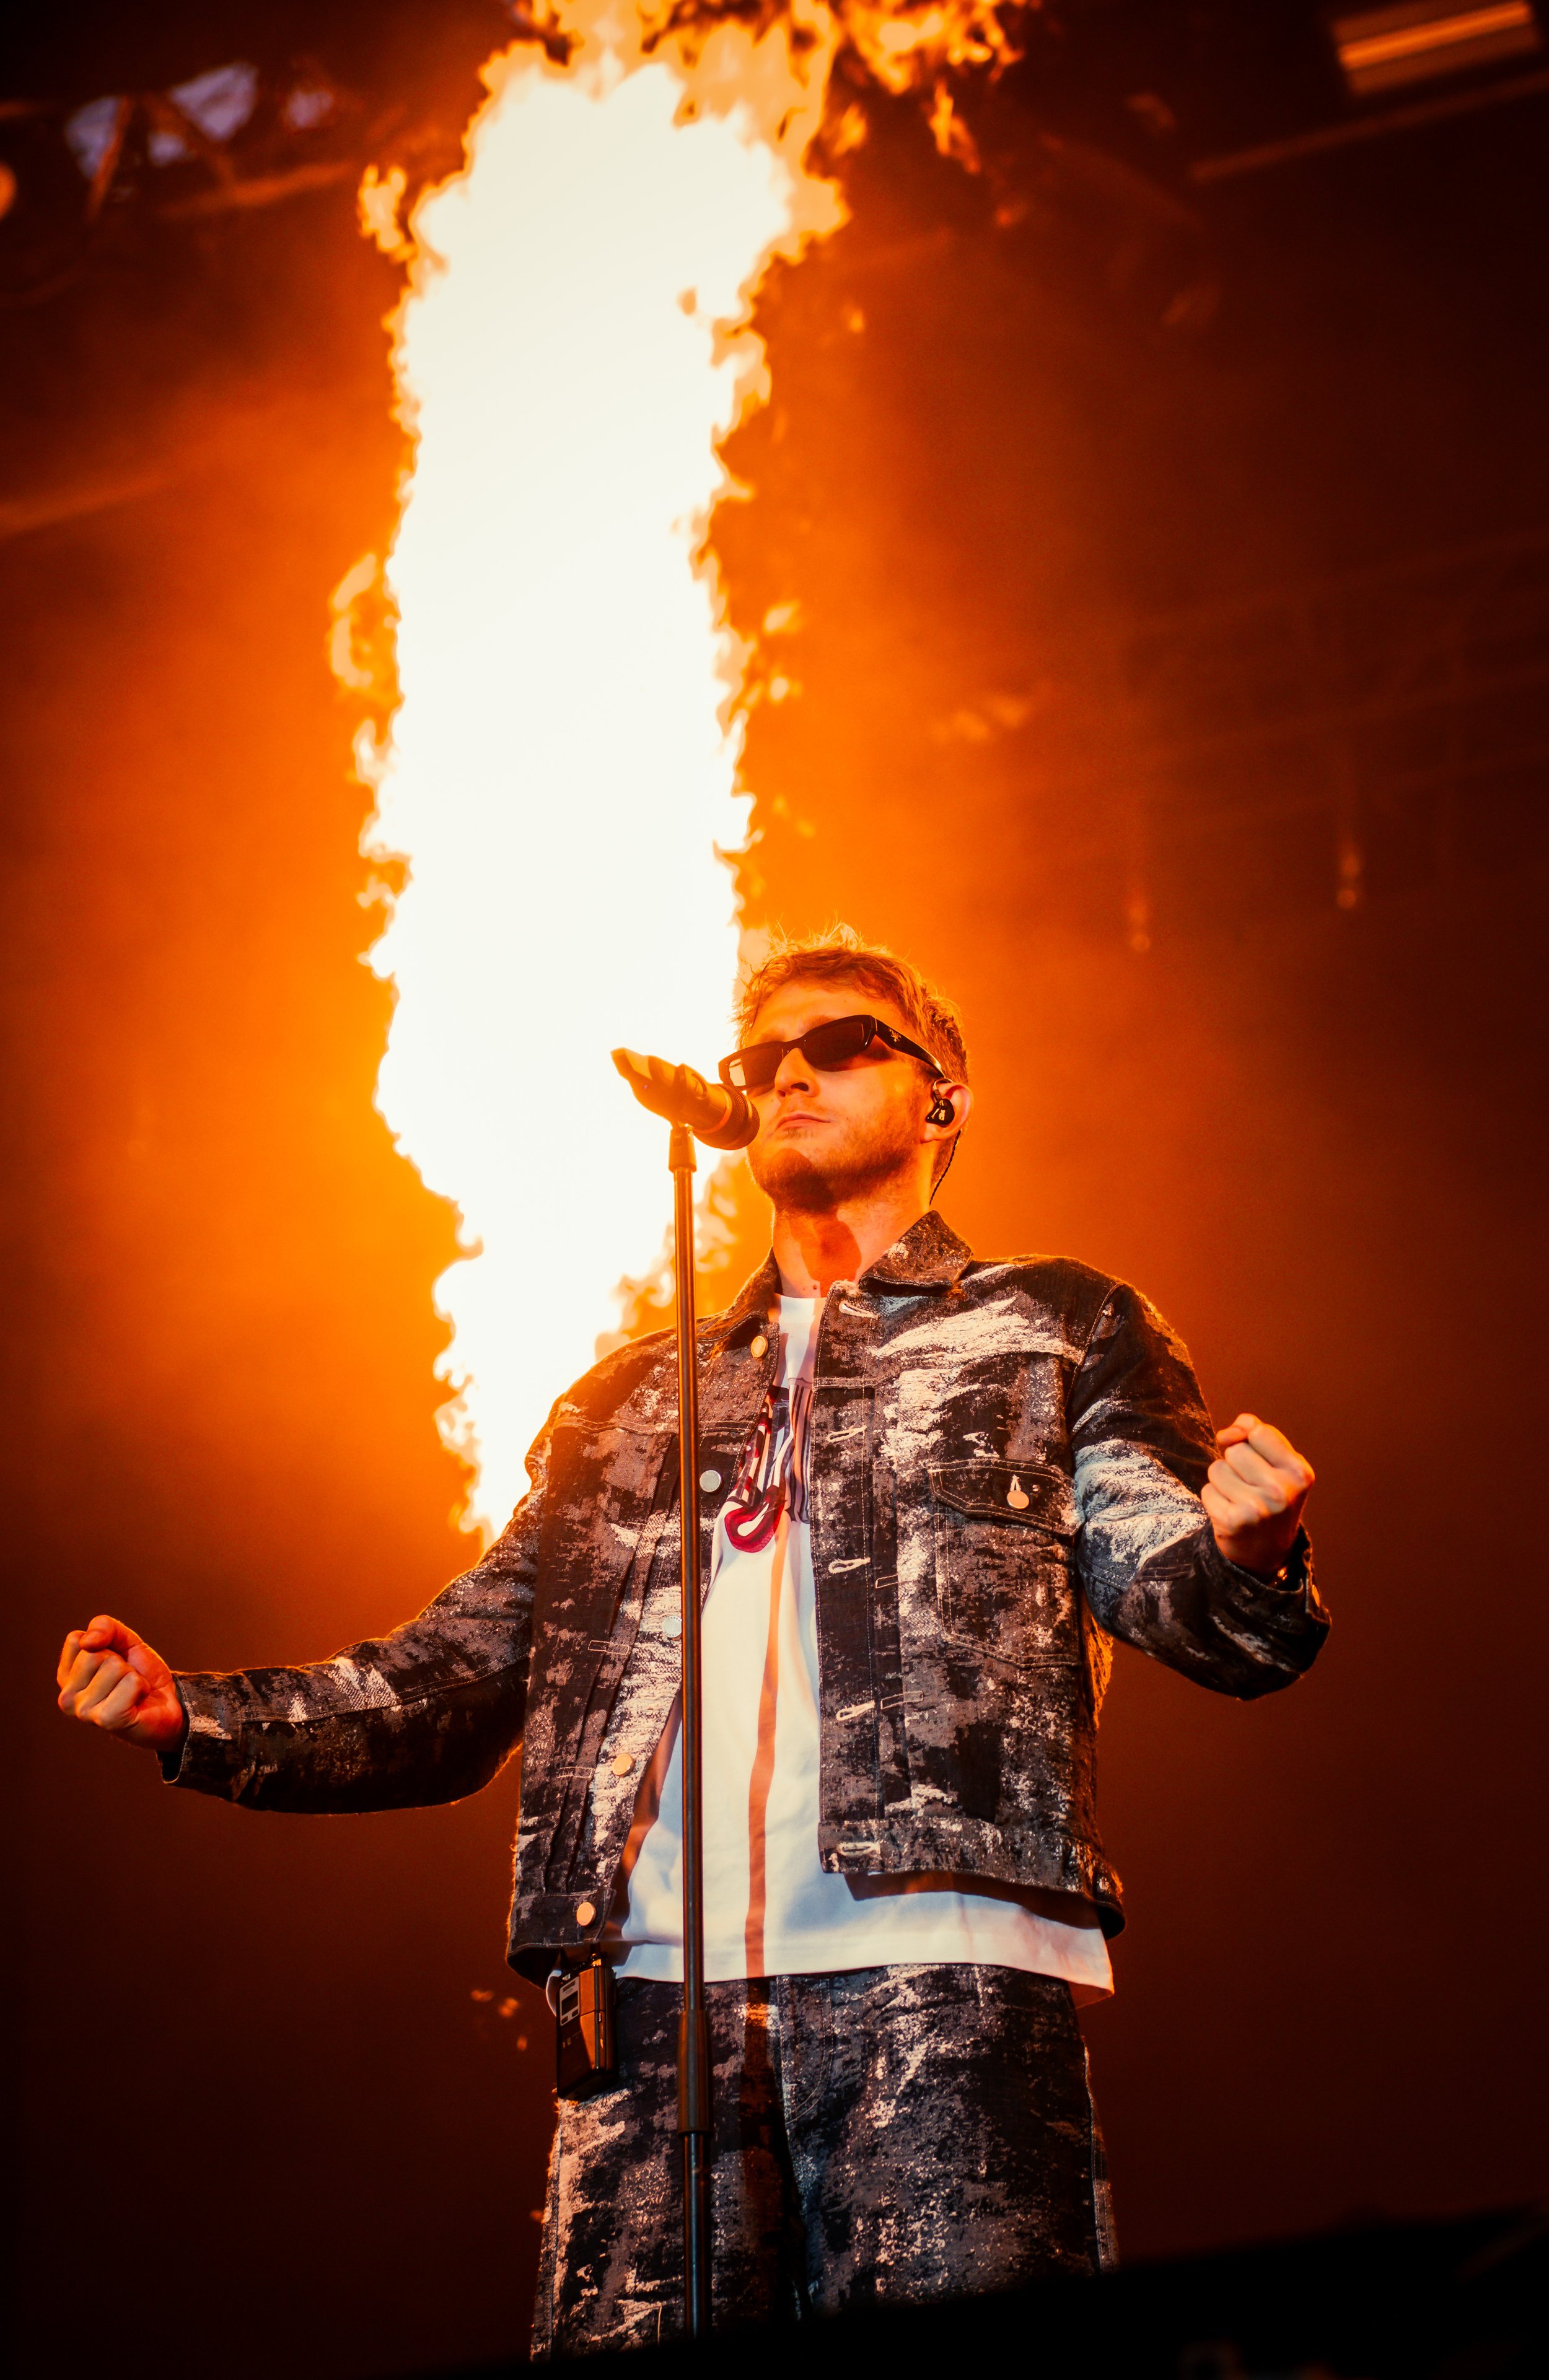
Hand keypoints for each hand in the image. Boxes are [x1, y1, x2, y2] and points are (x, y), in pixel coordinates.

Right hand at [56, 1615, 185, 1756]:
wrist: (167, 1704)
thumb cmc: (139, 1673)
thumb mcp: (123, 1640)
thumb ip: (103, 1627)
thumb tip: (87, 1642)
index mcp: (65, 1677)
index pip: (76, 1639)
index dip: (104, 1644)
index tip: (113, 1661)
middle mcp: (67, 1698)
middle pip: (95, 1654)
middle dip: (120, 1661)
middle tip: (125, 1680)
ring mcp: (84, 1712)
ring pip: (115, 1667)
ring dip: (133, 1675)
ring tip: (131, 1691)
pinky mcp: (107, 1720)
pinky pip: (131, 1682)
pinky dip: (141, 1686)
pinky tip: (137, 1700)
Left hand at [1203, 1414, 1314, 1580]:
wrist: (1266, 1552)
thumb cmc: (1270, 1497)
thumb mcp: (1277, 1464)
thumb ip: (1255, 1434)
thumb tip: (1226, 1434)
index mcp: (1299, 1472)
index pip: (1258, 1432)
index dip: (1251, 1442)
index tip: (1261, 1462)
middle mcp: (1282, 1491)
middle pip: (1235, 1450)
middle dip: (1236, 1464)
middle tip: (1251, 1487)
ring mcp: (1257, 1508)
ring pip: (1217, 1469)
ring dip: (1223, 1481)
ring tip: (1240, 1499)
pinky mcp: (1233, 1522)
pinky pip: (1207, 1490)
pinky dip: (1214, 1499)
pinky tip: (1230, 1513)